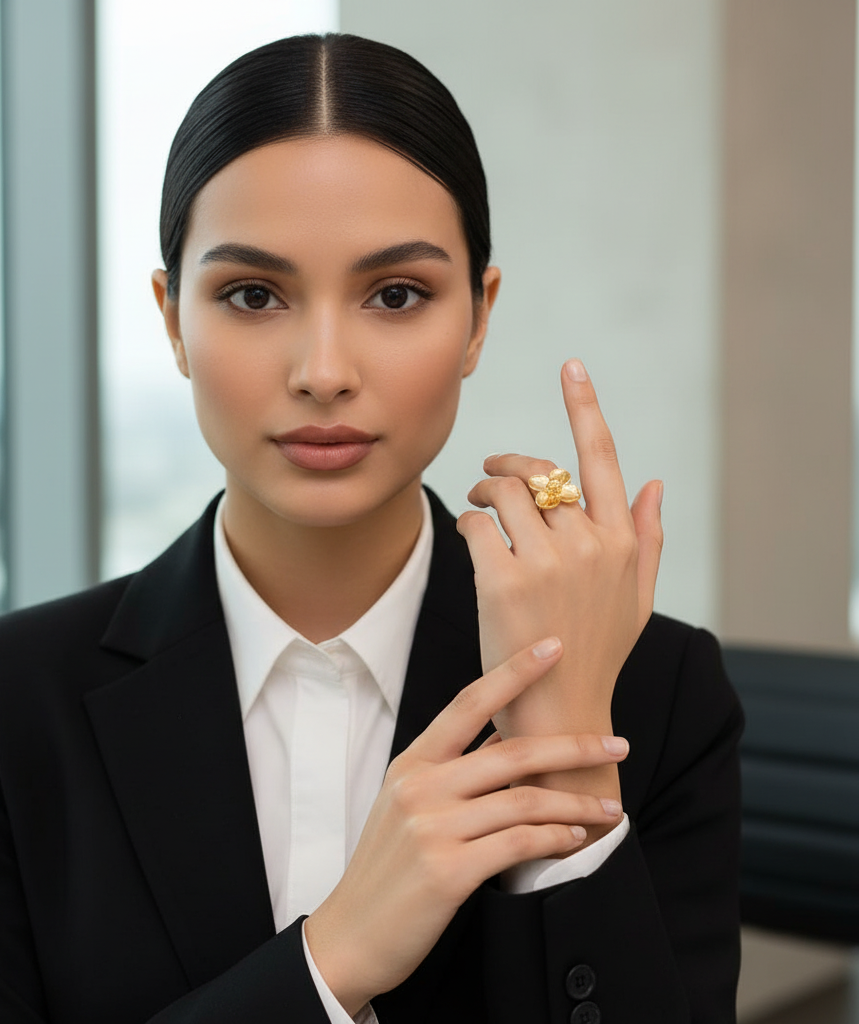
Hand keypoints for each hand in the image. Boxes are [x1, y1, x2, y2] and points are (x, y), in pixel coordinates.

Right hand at [304, 637, 629, 1014]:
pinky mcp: (449, 870)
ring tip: (609, 809)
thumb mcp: (406, 805)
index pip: (468, 704)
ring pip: (525, 799)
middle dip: (573, 746)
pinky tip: (575, 839)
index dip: (514, 672)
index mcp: (412, 764)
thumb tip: (507, 740)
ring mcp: (433, 827)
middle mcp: (421, 786)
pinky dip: (555, 839)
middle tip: (617, 745)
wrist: (350, 934)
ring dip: (577, 804)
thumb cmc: (386, 869)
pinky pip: (519, 843)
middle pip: (512, 751)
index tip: (553, 648)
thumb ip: (452, 771)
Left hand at [456, 358, 662, 742]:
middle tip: (489, 476)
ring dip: (483, 491)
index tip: (572, 365)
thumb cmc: (596, 652)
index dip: (585, 407)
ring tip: (477, 506)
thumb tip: (655, 482)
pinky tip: (468, 537)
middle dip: (508, 465)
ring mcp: (546, 562)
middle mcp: (588, 544)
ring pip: (503, 492)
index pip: (602, 459)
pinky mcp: (503, 582)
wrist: (560, 713)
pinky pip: (475, 524)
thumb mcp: (635, 598)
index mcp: (621, 541)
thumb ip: (645, 538)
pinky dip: (466, 523)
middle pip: (539, 472)